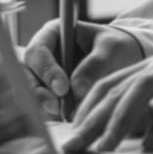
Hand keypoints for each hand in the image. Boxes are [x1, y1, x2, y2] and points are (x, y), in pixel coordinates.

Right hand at [22, 19, 144, 117]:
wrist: (126, 59)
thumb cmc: (118, 46)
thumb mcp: (112, 49)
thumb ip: (96, 65)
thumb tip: (76, 89)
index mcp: (53, 34)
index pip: (38, 51)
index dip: (46, 70)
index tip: (63, 88)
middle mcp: (43, 55)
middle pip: (26, 74)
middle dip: (37, 92)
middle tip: (55, 107)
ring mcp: (43, 76)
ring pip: (30, 92)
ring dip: (42, 105)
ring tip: (63, 114)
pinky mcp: (50, 94)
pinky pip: (42, 106)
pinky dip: (51, 114)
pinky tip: (66, 119)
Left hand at [61, 49, 152, 153]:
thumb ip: (146, 113)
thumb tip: (113, 137)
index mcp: (148, 65)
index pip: (107, 85)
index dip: (86, 110)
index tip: (71, 136)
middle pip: (119, 87)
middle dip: (93, 119)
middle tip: (76, 146)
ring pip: (143, 88)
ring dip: (121, 119)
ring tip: (107, 146)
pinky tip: (152, 143)